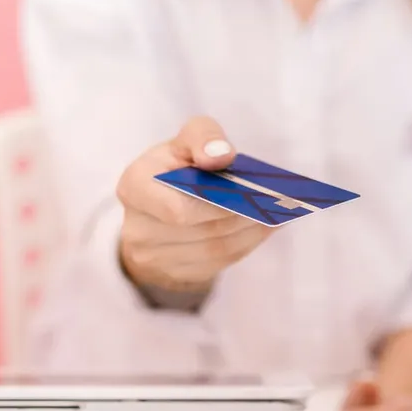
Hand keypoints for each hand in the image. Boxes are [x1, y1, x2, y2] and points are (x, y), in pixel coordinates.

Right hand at [116, 116, 272, 292]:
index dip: (216, 203)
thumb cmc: (176, 165)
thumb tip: (221, 155)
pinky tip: (265, 228)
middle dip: (241, 216)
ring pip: (213, 250)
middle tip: (274, 204)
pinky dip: (246, 244)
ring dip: (250, 232)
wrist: (157, 204)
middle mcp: (138, 229)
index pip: (177, 208)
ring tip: (276, 214)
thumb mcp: (186, 139)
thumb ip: (203, 137)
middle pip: (202, 230)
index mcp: (134, 187)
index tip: (247, 190)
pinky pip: (217, 263)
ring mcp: (154, 257)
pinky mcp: (174, 273)